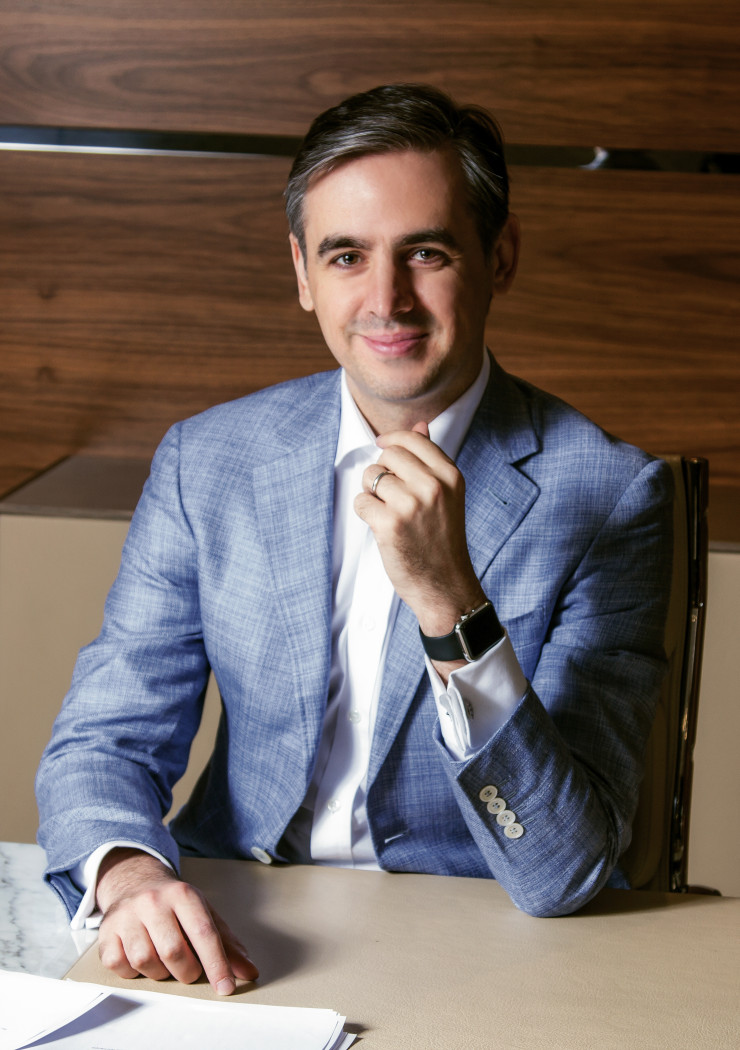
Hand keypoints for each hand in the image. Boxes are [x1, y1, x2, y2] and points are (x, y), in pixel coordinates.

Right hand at [96, 848, 257, 992]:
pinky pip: (121, 967)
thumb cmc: (173, 902)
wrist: (135, 881)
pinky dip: (134, 973)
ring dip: (160, 973)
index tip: (226, 986)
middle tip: (190, 970)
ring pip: (145, 962)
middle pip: (173, 951)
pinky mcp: (106, 932)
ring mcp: (127, 915)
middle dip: (187, 972)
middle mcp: (153, 901)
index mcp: (183, 894)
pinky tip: (143, 959)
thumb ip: (227, 943)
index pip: (203, 933)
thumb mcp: (203, 912)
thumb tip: (248, 970)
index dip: (217, 964)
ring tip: (165, 961)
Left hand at [354, 422, 485, 645]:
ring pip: (371, 477)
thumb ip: (431, 460)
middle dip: (382, 471)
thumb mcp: (447, 495)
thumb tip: (419, 426)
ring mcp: (411, 505)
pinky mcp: (389, 524)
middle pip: (388, 455)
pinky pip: (361, 501)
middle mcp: (433, 486)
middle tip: (391, 495)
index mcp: (450, 475)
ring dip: (372, 494)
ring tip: (389, 513)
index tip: (383, 447)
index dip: (392, 441)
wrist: (445, 585)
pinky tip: (382, 527)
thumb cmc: (442, 540)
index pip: (412, 439)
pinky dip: (365, 513)